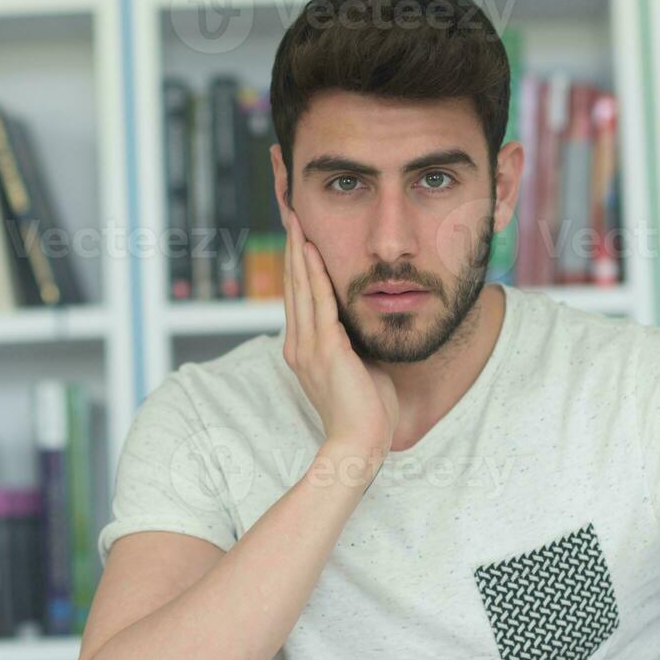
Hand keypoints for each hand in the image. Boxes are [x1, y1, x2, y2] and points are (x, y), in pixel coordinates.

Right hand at [279, 204, 397, 468]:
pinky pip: (318, 302)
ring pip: (301, 288)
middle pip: (293, 285)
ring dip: (299, 251)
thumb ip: (356, 341)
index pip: (299, 296)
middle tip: (291, 214)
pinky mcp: (324, 350)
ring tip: (297, 221)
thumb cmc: (368, 412)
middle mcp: (298, 344)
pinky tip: (311, 250)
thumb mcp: (360, 366)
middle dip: (292, 248)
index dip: (297, 264)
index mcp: (304, 349)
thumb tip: (368, 319)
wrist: (360, 445)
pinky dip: (314, 273)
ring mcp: (308, 346)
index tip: (298, 235)